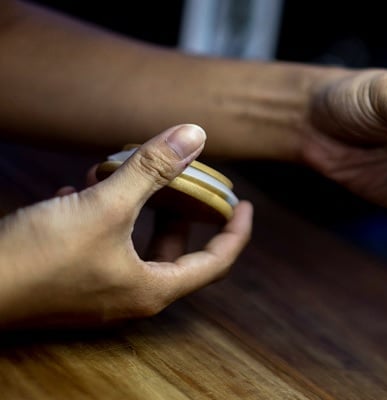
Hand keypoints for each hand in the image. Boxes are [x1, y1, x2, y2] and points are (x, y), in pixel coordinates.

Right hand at [0, 124, 252, 328]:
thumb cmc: (39, 257)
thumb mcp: (104, 206)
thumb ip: (152, 170)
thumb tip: (194, 136)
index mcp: (152, 288)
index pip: (217, 262)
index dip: (237, 232)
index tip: (246, 205)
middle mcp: (130, 296)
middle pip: (174, 251)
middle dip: (180, 211)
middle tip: (184, 182)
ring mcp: (99, 293)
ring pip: (134, 245)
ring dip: (135, 208)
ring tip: (123, 175)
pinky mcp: (71, 284)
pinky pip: (101, 247)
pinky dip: (101, 217)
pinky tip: (76, 190)